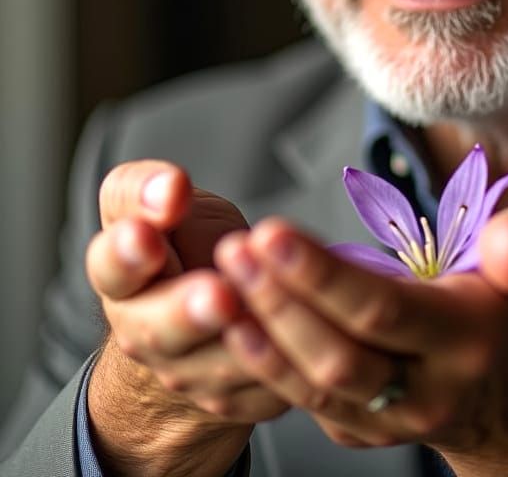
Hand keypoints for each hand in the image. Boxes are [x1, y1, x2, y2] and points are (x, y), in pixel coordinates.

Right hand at [85, 160, 289, 476]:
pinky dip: (290, 360)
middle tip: (220, 294)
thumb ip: (149, 188)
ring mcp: (189, 374)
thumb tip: (168, 188)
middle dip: (190, 313)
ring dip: (253, 336)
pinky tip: (313, 331)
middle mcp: (144, 334)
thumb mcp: (160, 200)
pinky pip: (267, 387)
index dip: (128, 253)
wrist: (210, 305)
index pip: (113, 268)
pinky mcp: (237, 399)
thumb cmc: (185, 240)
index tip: (147, 235)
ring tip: (276, 302)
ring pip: (223, 365)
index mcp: (121, 277)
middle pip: (161, 331)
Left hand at [215, 206, 507, 475]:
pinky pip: (307, 403)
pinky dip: (264, 365)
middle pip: (336, 354)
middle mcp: (427, 390)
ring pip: (313, 386)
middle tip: (233, 246)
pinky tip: (234, 321)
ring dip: (260, 332)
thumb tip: (505, 244)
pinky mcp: (365, 430)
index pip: (383, 311)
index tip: (272, 231)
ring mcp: (391, 420)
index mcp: (469, 340)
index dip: (322, 276)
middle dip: (277, 301)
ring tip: (222, 277)